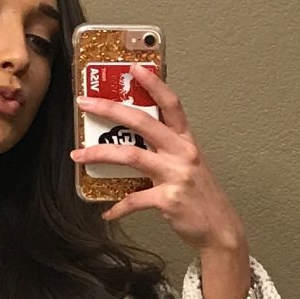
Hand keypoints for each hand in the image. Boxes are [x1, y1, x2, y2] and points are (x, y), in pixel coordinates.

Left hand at [69, 63, 247, 256]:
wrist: (221, 230)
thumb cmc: (202, 198)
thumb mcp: (189, 166)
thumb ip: (167, 151)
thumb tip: (135, 141)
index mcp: (187, 142)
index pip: (171, 104)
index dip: (153, 84)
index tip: (134, 69)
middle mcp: (183, 154)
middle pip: (143, 122)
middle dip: (110, 109)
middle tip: (85, 103)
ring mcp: (176, 175)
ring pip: (131, 155)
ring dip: (99, 153)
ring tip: (78, 155)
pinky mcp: (168, 200)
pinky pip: (134, 199)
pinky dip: (118, 207)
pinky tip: (108, 212)